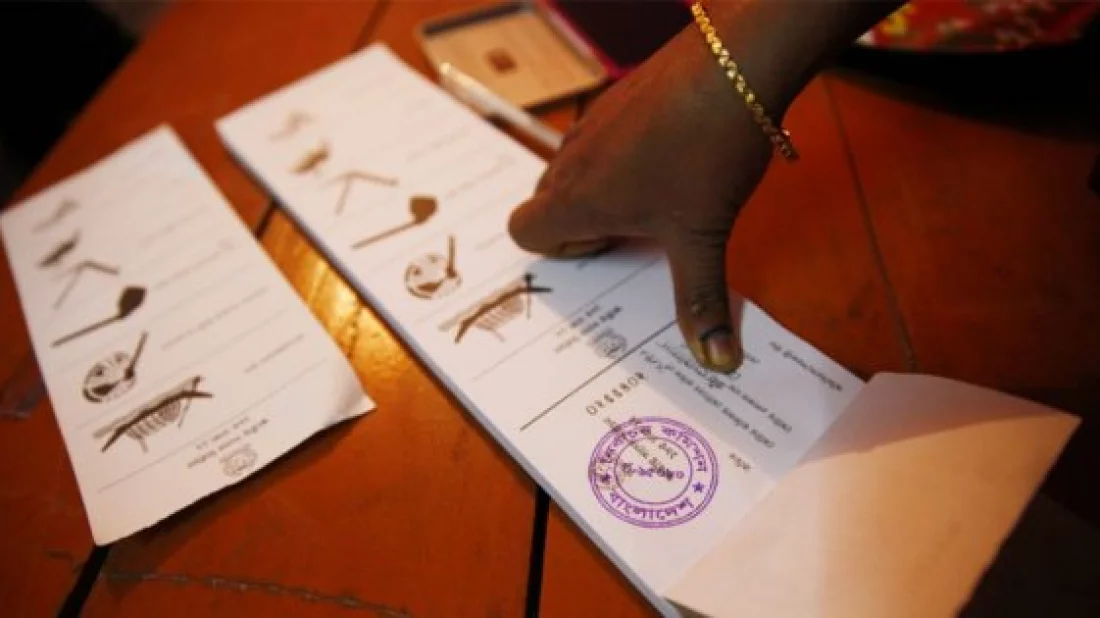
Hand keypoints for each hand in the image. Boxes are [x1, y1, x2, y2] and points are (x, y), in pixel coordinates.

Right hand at [508, 25, 781, 372]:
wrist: (735, 65)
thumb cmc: (704, 154)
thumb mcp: (702, 237)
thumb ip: (701, 301)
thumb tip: (717, 362)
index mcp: (575, 200)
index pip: (523, 232)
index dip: (559, 249)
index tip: (608, 247)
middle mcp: (572, 160)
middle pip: (549, 203)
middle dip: (586, 224)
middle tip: (640, 230)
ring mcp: (594, 124)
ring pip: (577, 170)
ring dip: (606, 190)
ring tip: (662, 195)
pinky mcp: (621, 98)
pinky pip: (603, 139)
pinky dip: (625, 155)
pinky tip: (678, 155)